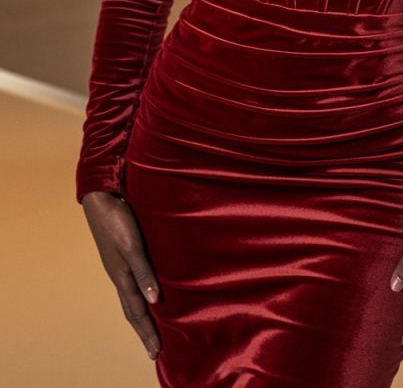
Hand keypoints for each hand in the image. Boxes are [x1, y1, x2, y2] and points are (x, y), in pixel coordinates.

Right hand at [81, 191, 161, 360]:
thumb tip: (154, 301)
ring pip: (131, 297)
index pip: (136, 311)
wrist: (102, 195)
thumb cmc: (117, 219)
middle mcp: (120, 274)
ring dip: (142, 315)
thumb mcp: (132, 245)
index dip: (146, 331)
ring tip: (151, 328)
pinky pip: (134, 282)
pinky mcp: (123, 252)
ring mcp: (120, 264)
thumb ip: (143, 271)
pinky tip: (149, 292)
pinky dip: (141, 295)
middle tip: (153, 349)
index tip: (155, 352)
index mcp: (121, 276)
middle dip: (143, 330)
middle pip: (132, 309)